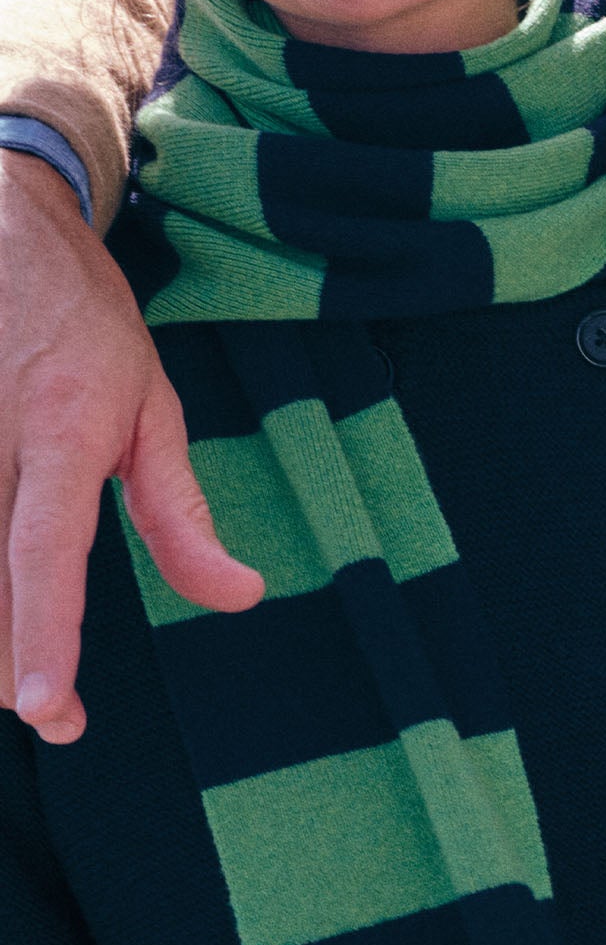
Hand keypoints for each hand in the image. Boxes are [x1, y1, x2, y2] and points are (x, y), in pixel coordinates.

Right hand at [0, 153, 262, 741]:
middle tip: (54, 712)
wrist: (3, 232)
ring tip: (20, 665)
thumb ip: (182, 514)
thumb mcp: (151, 407)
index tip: (45, 710)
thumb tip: (243, 598)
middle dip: (9, 665)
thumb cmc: (86, 324)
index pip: (45, 552)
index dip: (45, 634)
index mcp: (62, 430)